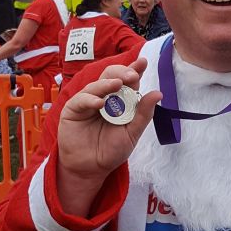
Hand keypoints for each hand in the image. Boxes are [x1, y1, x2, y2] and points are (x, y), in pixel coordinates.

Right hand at [56, 59, 160, 216]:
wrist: (91, 168)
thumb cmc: (110, 150)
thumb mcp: (131, 133)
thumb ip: (143, 114)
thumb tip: (158, 93)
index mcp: (120, 101)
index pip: (128, 81)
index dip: (135, 70)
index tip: (143, 62)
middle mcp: (104, 97)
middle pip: (111, 76)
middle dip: (122, 72)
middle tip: (132, 75)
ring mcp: (88, 101)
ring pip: (97, 85)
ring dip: (107, 84)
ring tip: (117, 84)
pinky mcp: (73, 109)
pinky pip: (81, 99)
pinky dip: (91, 99)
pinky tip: (100, 103)